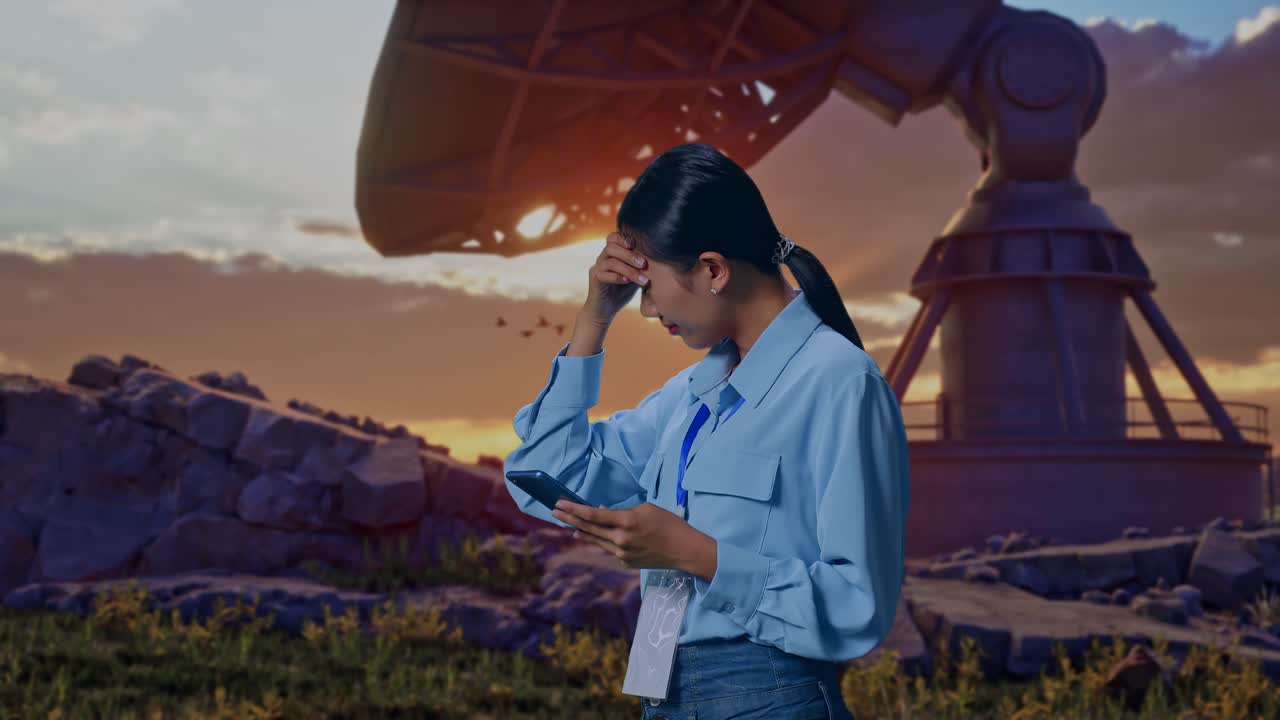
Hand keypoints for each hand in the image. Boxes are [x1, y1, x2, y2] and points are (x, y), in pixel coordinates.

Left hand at [551, 499, 701, 570]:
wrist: (684, 551)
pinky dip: (602, 540)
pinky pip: (609, 548)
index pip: (594, 515)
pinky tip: (596, 535)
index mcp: (627, 522)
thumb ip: (622, 510)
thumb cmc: (668, 524)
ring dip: (581, 531)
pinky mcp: (626, 562)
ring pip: (596, 540)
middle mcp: (620, 539)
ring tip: (569, 524)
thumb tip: (602, 511)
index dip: (574, 509)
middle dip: (570, 519)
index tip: (560, 503)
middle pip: (589, 528)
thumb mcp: (646, 509)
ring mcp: (622, 553)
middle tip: (554, 511)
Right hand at [583, 231, 649, 323]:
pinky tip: (628, 282)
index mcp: (611, 254)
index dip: (625, 238)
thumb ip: (641, 266)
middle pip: (612, 246)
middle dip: (630, 255)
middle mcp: (602, 258)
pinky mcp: (594, 280)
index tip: (639, 246)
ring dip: (628, 269)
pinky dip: (617, 277)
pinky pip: (603, 273)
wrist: (604, 311)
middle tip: (644, 264)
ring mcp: (597, 268)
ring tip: (643, 280)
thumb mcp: (635, 275)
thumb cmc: (621, 292)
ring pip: (611, 261)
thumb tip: (660, 256)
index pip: (614, 237)